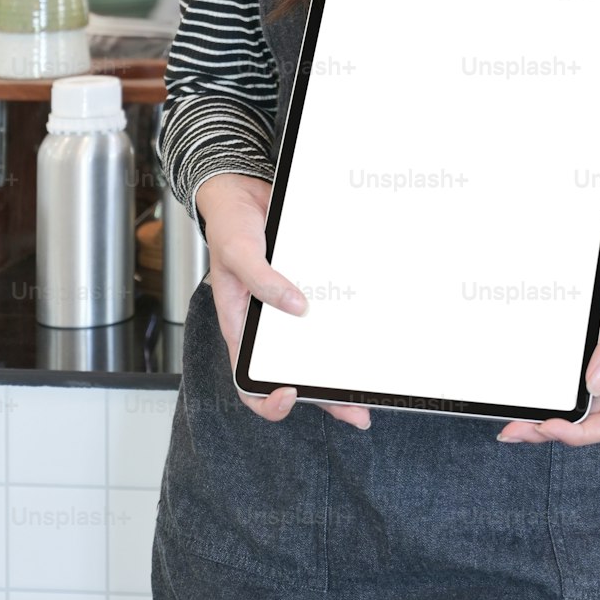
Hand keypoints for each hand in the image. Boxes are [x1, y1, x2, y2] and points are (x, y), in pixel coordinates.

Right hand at [195, 172, 371, 429]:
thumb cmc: (227, 225)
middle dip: (325, 396)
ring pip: (318, 346)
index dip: (268, 399)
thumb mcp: (238, 253)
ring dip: (342, 365)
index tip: (291, 393)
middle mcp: (267, 323)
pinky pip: (330, 310)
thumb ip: (262, 281)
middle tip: (356, 409)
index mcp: (241, 326)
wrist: (244, 189)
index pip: (250, 380)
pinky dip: (347, 322)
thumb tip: (297, 307)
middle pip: (295, 371)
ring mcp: (289, 307)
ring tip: (371, 382)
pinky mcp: (310, 286)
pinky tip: (369, 326)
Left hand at [496, 208, 599, 446]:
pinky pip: (582, 385)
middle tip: (519, 429)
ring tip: (521, 421)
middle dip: (558, 430)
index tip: (551, 427)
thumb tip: (595, 383)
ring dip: (555, 417)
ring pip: (586, 406)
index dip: (584, 432)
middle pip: (597, 419)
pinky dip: (561, 395)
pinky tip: (540, 398)